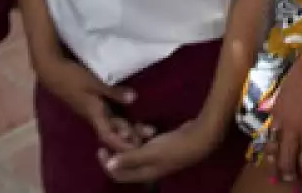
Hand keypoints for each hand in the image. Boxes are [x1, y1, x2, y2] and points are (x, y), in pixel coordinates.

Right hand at [35, 51, 141, 153]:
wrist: (52, 72)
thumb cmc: (72, 78)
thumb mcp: (94, 84)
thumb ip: (113, 92)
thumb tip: (134, 99)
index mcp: (94, 114)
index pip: (109, 136)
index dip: (122, 143)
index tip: (137, 146)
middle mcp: (93, 116)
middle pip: (113, 131)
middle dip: (129, 135)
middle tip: (148, 134)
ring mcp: (91, 110)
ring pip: (111, 123)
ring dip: (125, 126)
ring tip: (142, 126)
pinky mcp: (91, 103)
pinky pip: (108, 114)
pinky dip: (118, 116)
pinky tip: (127, 114)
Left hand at [100, 119, 221, 184]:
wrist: (200, 138)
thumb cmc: (175, 147)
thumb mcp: (150, 152)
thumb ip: (129, 158)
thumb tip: (109, 166)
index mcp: (143, 174)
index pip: (118, 174)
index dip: (107, 164)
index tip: (101, 148)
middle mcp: (148, 168)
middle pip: (126, 161)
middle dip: (120, 148)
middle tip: (117, 134)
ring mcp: (156, 157)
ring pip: (135, 150)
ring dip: (133, 139)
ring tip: (134, 128)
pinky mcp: (163, 147)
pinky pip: (146, 143)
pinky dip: (144, 135)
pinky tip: (148, 127)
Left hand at [265, 63, 301, 186]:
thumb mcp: (283, 89)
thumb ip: (279, 106)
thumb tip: (277, 116)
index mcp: (278, 117)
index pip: (271, 145)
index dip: (272, 161)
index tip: (273, 172)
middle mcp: (291, 128)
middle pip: (286, 157)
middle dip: (287, 173)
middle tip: (289, 182)